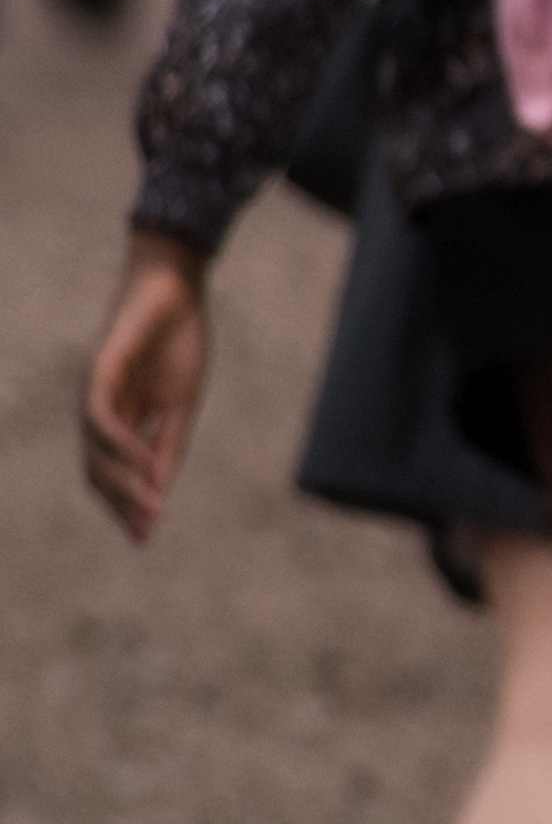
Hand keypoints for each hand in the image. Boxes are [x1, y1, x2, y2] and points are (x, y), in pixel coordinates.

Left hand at [77, 230, 207, 542]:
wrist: (175, 288)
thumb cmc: (179, 340)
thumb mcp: (182, 403)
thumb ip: (169, 443)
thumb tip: (158, 489)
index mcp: (123, 419)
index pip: (114, 473)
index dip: (128, 505)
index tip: (146, 536)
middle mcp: (101, 412)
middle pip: (99, 471)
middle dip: (121, 504)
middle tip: (144, 532)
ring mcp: (97, 394)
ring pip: (96, 452)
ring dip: (122, 483)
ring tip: (151, 505)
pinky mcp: (100, 373)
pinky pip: (102, 419)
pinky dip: (120, 445)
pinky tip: (141, 463)